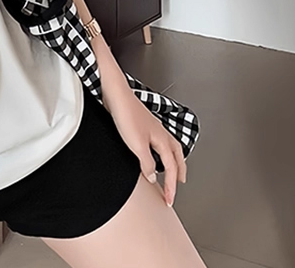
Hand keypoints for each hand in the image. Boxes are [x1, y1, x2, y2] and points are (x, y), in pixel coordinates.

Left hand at [101, 81, 186, 207]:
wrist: (115, 94)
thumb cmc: (126, 114)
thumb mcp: (137, 145)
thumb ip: (147, 163)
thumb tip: (154, 177)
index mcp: (163, 140)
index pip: (172, 169)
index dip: (172, 186)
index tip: (170, 200)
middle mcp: (161, 134)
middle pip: (177, 157)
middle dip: (179, 173)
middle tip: (179, 186)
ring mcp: (153, 128)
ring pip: (170, 149)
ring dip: (173, 162)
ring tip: (171, 171)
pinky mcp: (142, 124)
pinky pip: (159, 143)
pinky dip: (162, 152)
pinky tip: (153, 152)